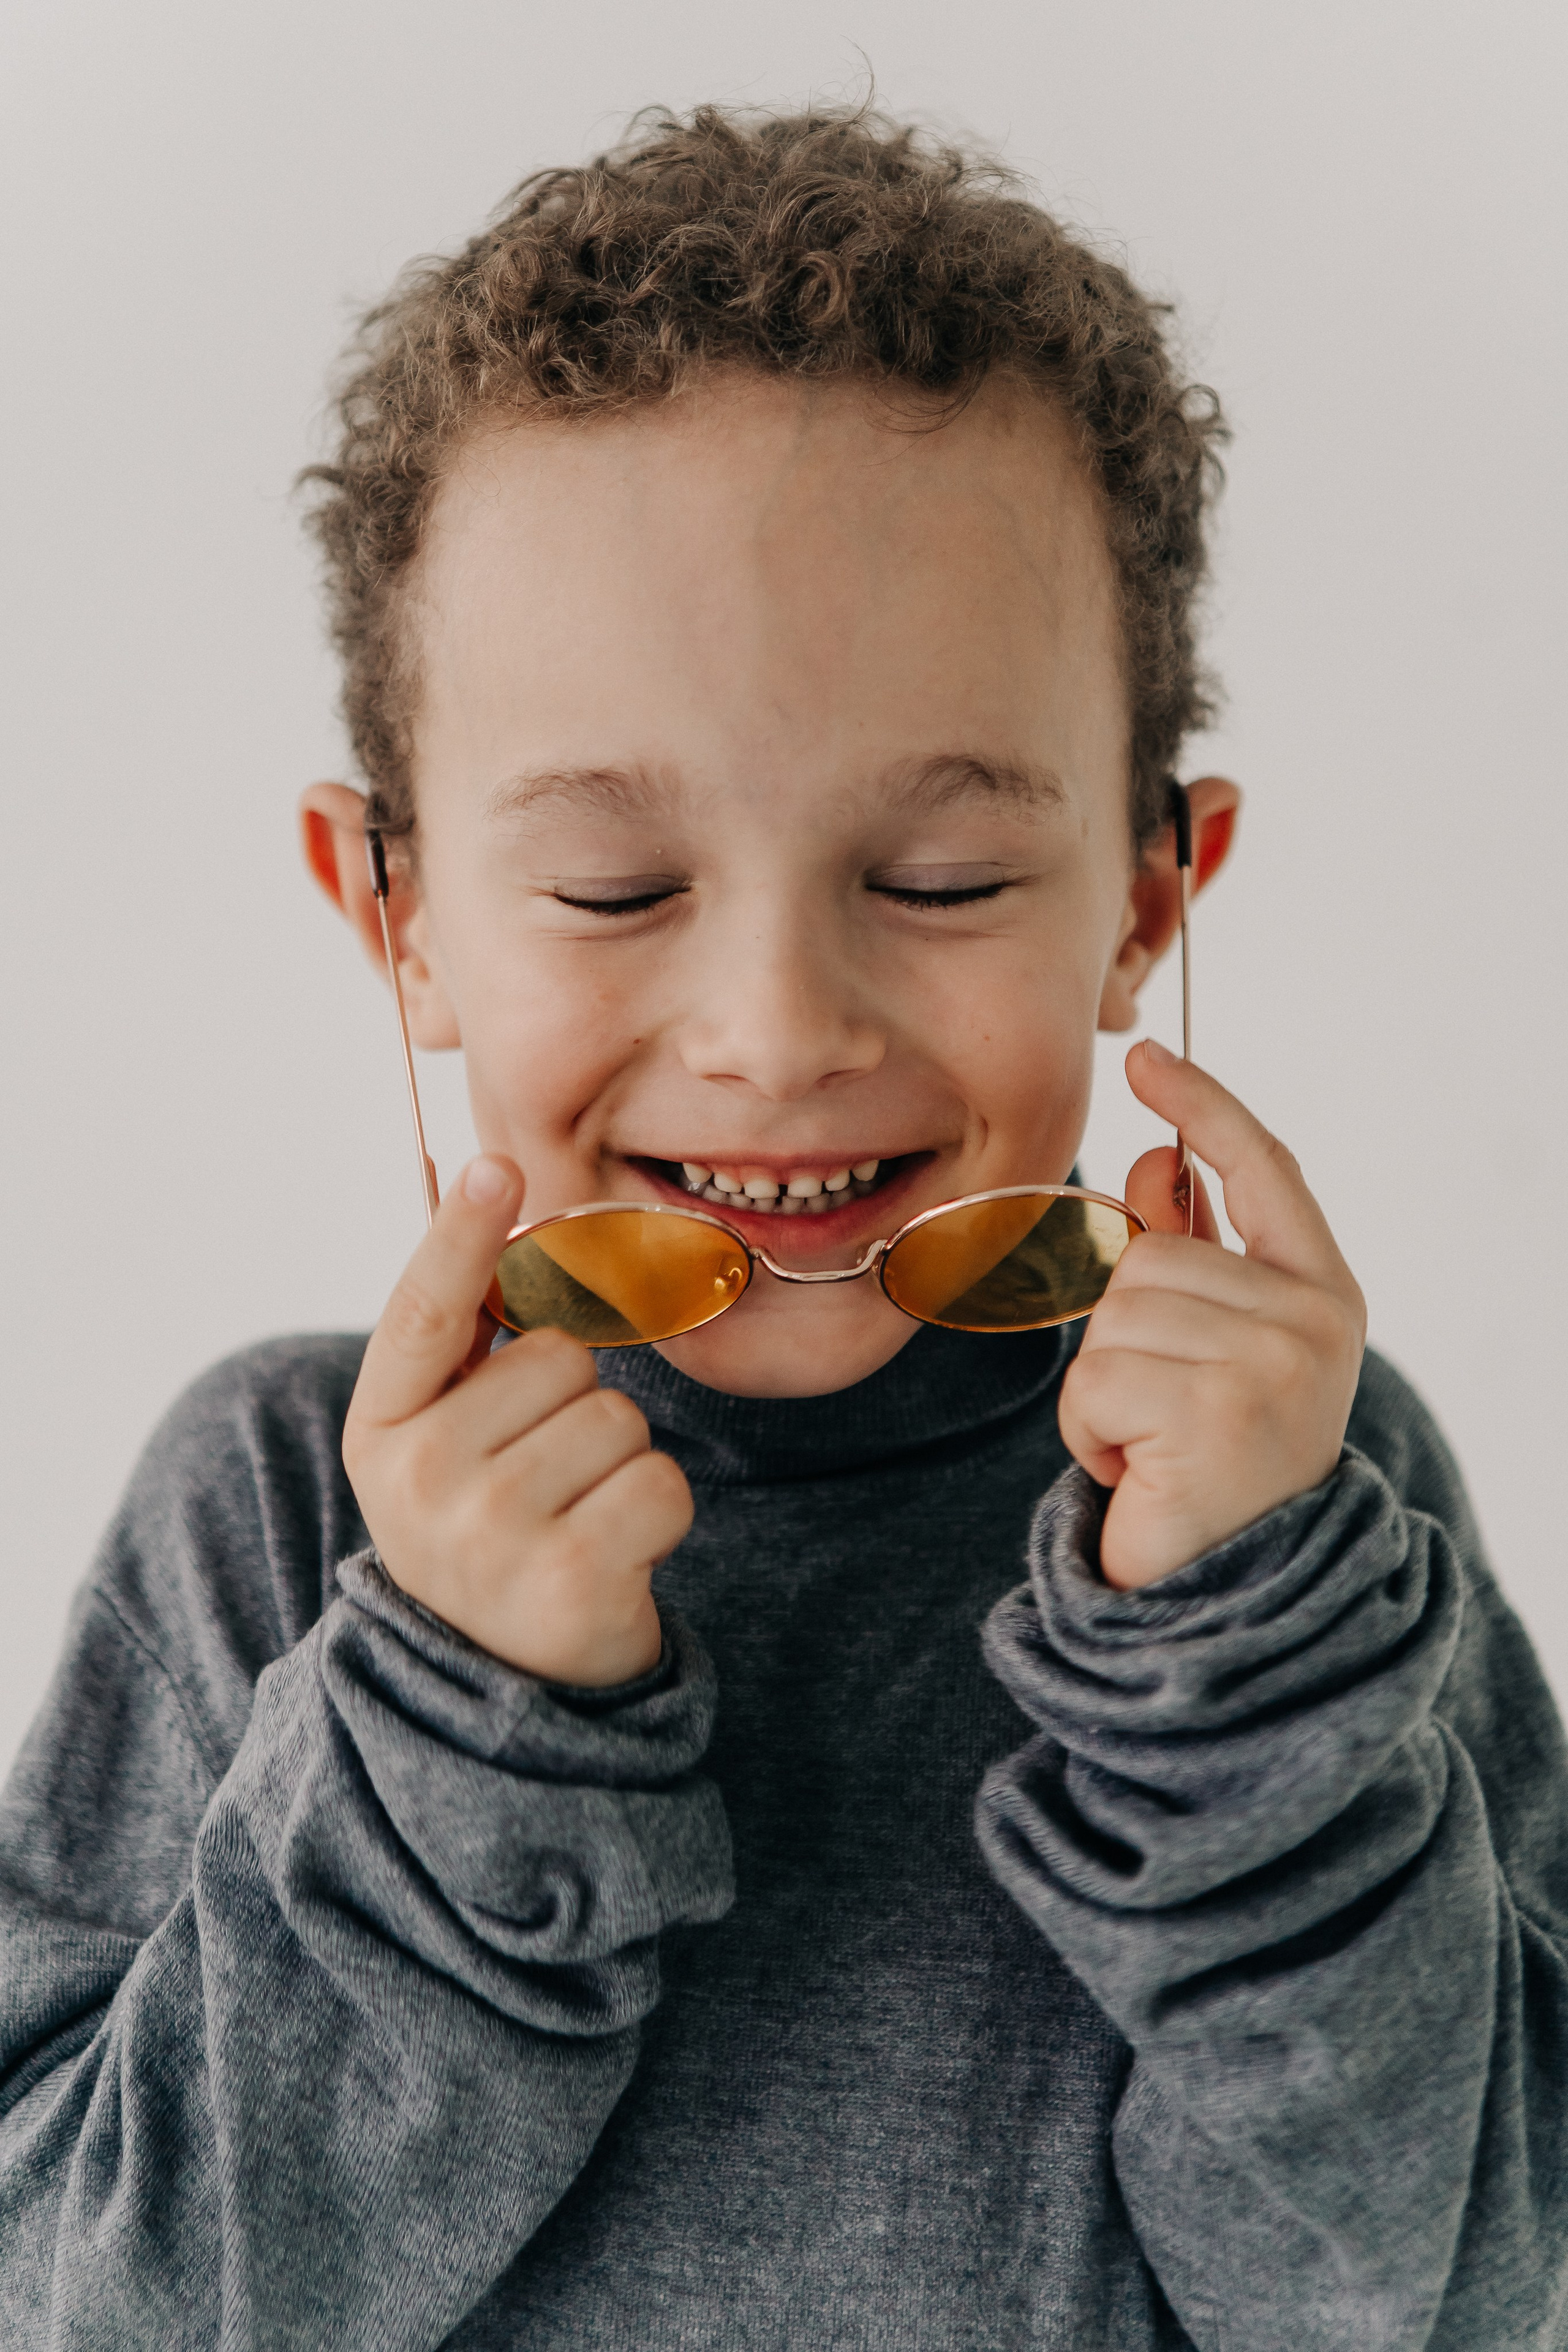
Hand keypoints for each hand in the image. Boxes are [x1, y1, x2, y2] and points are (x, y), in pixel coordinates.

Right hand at [342, 1155, 691, 1683]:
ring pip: (619, 1418)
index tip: (492, 1164)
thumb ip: (461, 1342)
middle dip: (576, 1405)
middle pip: (559, 1359)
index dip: (460, 1234)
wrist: (504, 1679)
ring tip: (578, 1516)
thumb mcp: (440, 1441)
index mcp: (381, 1431)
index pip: (423, 1314)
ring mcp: (491, 1535)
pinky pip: (662, 1482)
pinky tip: (614, 1553)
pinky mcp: (570, 1581)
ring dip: (621, 1461)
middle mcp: (420, 1481)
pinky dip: (659, 1514)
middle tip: (546, 1480)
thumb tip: (484, 1190)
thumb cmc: (487, 1524)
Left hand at [1059, 1041, 1366, 1589]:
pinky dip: (1090, 1433)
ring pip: (1114, 1315)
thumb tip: (1150, 1162)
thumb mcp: (1212, 1349)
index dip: (1204, 1108)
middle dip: (1125, 1334)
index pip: (1263, 1170)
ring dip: (1104, 1389)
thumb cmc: (1214, 1466)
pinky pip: (1094, 1379)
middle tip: (1162, 1413)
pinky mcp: (1213, 1411)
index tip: (1149, 1056)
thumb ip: (1192, 1256)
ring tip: (1152, 1446)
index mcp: (1323, 1294)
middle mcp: (1312, 1321)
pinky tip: (1136, 1473)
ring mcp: (1270, 1364)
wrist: (1236, 1599)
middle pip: (1152, 1254)